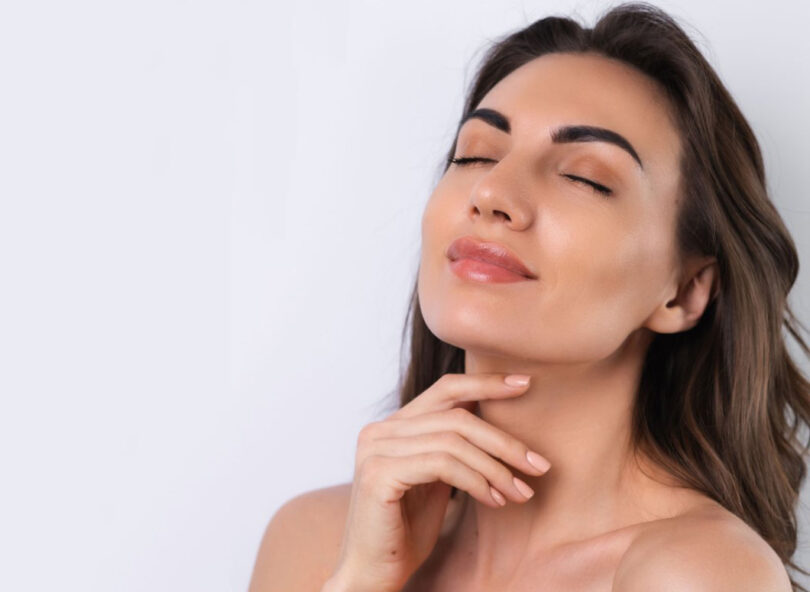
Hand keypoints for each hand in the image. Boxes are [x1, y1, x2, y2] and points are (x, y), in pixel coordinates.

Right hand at [327, 373, 551, 591]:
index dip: (486, 383)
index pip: (446, 389)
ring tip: (520, 492)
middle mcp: (380, 430)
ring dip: (496, 468)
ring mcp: (375, 449)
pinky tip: (493, 500)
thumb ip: (454, 446)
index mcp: (393, 425)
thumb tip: (499, 420)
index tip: (525, 384)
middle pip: (456, 416)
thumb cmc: (407, 530)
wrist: (373, 574)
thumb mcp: (437, 478)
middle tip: (539, 465)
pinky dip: (476, 481)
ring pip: (454, 440)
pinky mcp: (379, 474)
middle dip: (504, 440)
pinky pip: (443, 465)